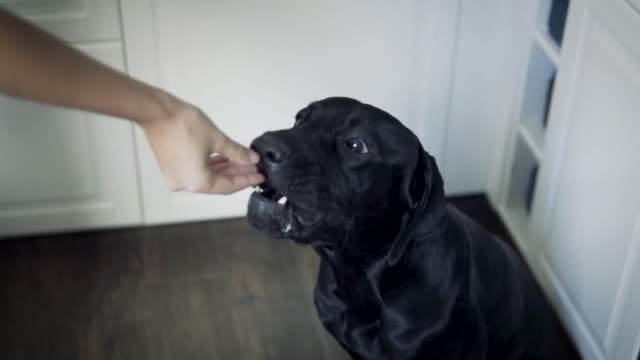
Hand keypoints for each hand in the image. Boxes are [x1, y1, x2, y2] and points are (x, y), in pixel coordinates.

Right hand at [141, 102, 263, 193]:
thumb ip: (237, 152)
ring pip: (208, 177)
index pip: (228, 186)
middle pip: (218, 183)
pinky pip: (197, 171)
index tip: (260, 175)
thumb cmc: (182, 124)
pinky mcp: (173, 167)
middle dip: (237, 174)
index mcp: (196, 182)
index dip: (246, 180)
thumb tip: (251, 159)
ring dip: (226, 169)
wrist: (156, 111)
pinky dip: (212, 165)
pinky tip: (226, 158)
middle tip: (254, 167)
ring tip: (244, 161)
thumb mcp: (217, 139)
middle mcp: (185, 184)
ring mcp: (177, 176)